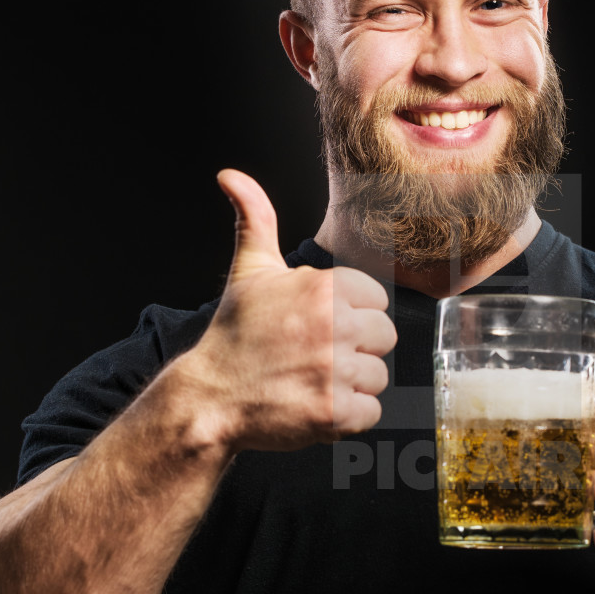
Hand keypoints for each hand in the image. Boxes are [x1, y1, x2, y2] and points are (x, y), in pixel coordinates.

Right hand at [190, 169, 396, 451]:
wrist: (209, 398)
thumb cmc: (235, 334)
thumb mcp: (250, 271)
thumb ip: (256, 219)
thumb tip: (231, 176)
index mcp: (324, 288)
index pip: (377, 301)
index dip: (351, 314)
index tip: (318, 326)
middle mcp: (335, 326)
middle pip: (385, 337)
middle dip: (356, 349)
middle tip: (315, 356)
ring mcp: (335, 371)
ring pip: (379, 377)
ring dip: (352, 385)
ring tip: (312, 381)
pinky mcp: (334, 413)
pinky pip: (371, 413)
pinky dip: (347, 418)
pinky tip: (315, 405)